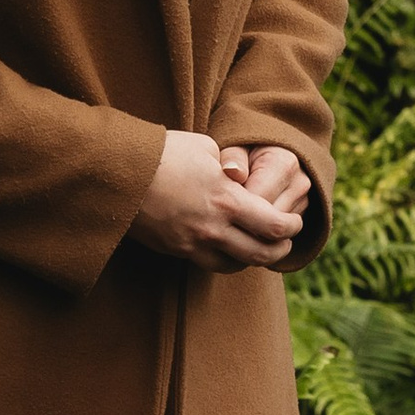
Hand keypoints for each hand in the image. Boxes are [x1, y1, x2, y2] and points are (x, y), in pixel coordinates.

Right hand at [130, 130, 305, 270]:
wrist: (119, 171)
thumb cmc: (164, 152)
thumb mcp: (206, 149)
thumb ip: (229, 166)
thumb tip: (239, 176)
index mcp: (227, 200)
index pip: (274, 226)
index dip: (291, 228)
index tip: (295, 222)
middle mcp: (213, 228)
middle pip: (260, 254)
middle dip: (279, 249)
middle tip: (285, 242)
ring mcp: (192, 243)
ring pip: (234, 265)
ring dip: (252, 260)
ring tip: (259, 248)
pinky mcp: (174, 250)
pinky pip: (208, 263)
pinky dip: (225, 260)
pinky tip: (228, 249)